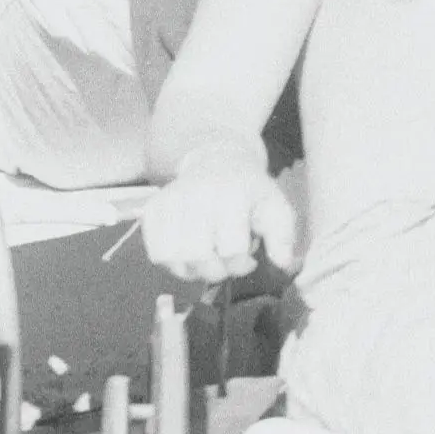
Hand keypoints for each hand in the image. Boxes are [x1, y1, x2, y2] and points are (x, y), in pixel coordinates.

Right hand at [142, 166, 298, 285]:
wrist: (218, 163)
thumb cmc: (250, 192)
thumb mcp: (276, 207)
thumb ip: (282, 236)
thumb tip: (283, 263)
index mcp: (231, 195)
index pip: (231, 249)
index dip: (241, 264)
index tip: (249, 259)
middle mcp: (196, 196)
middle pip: (198, 256)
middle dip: (216, 271)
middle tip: (227, 263)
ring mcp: (169, 202)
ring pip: (172, 258)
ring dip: (192, 270)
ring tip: (208, 259)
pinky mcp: (151, 210)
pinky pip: (154, 252)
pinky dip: (172, 263)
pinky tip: (190, 253)